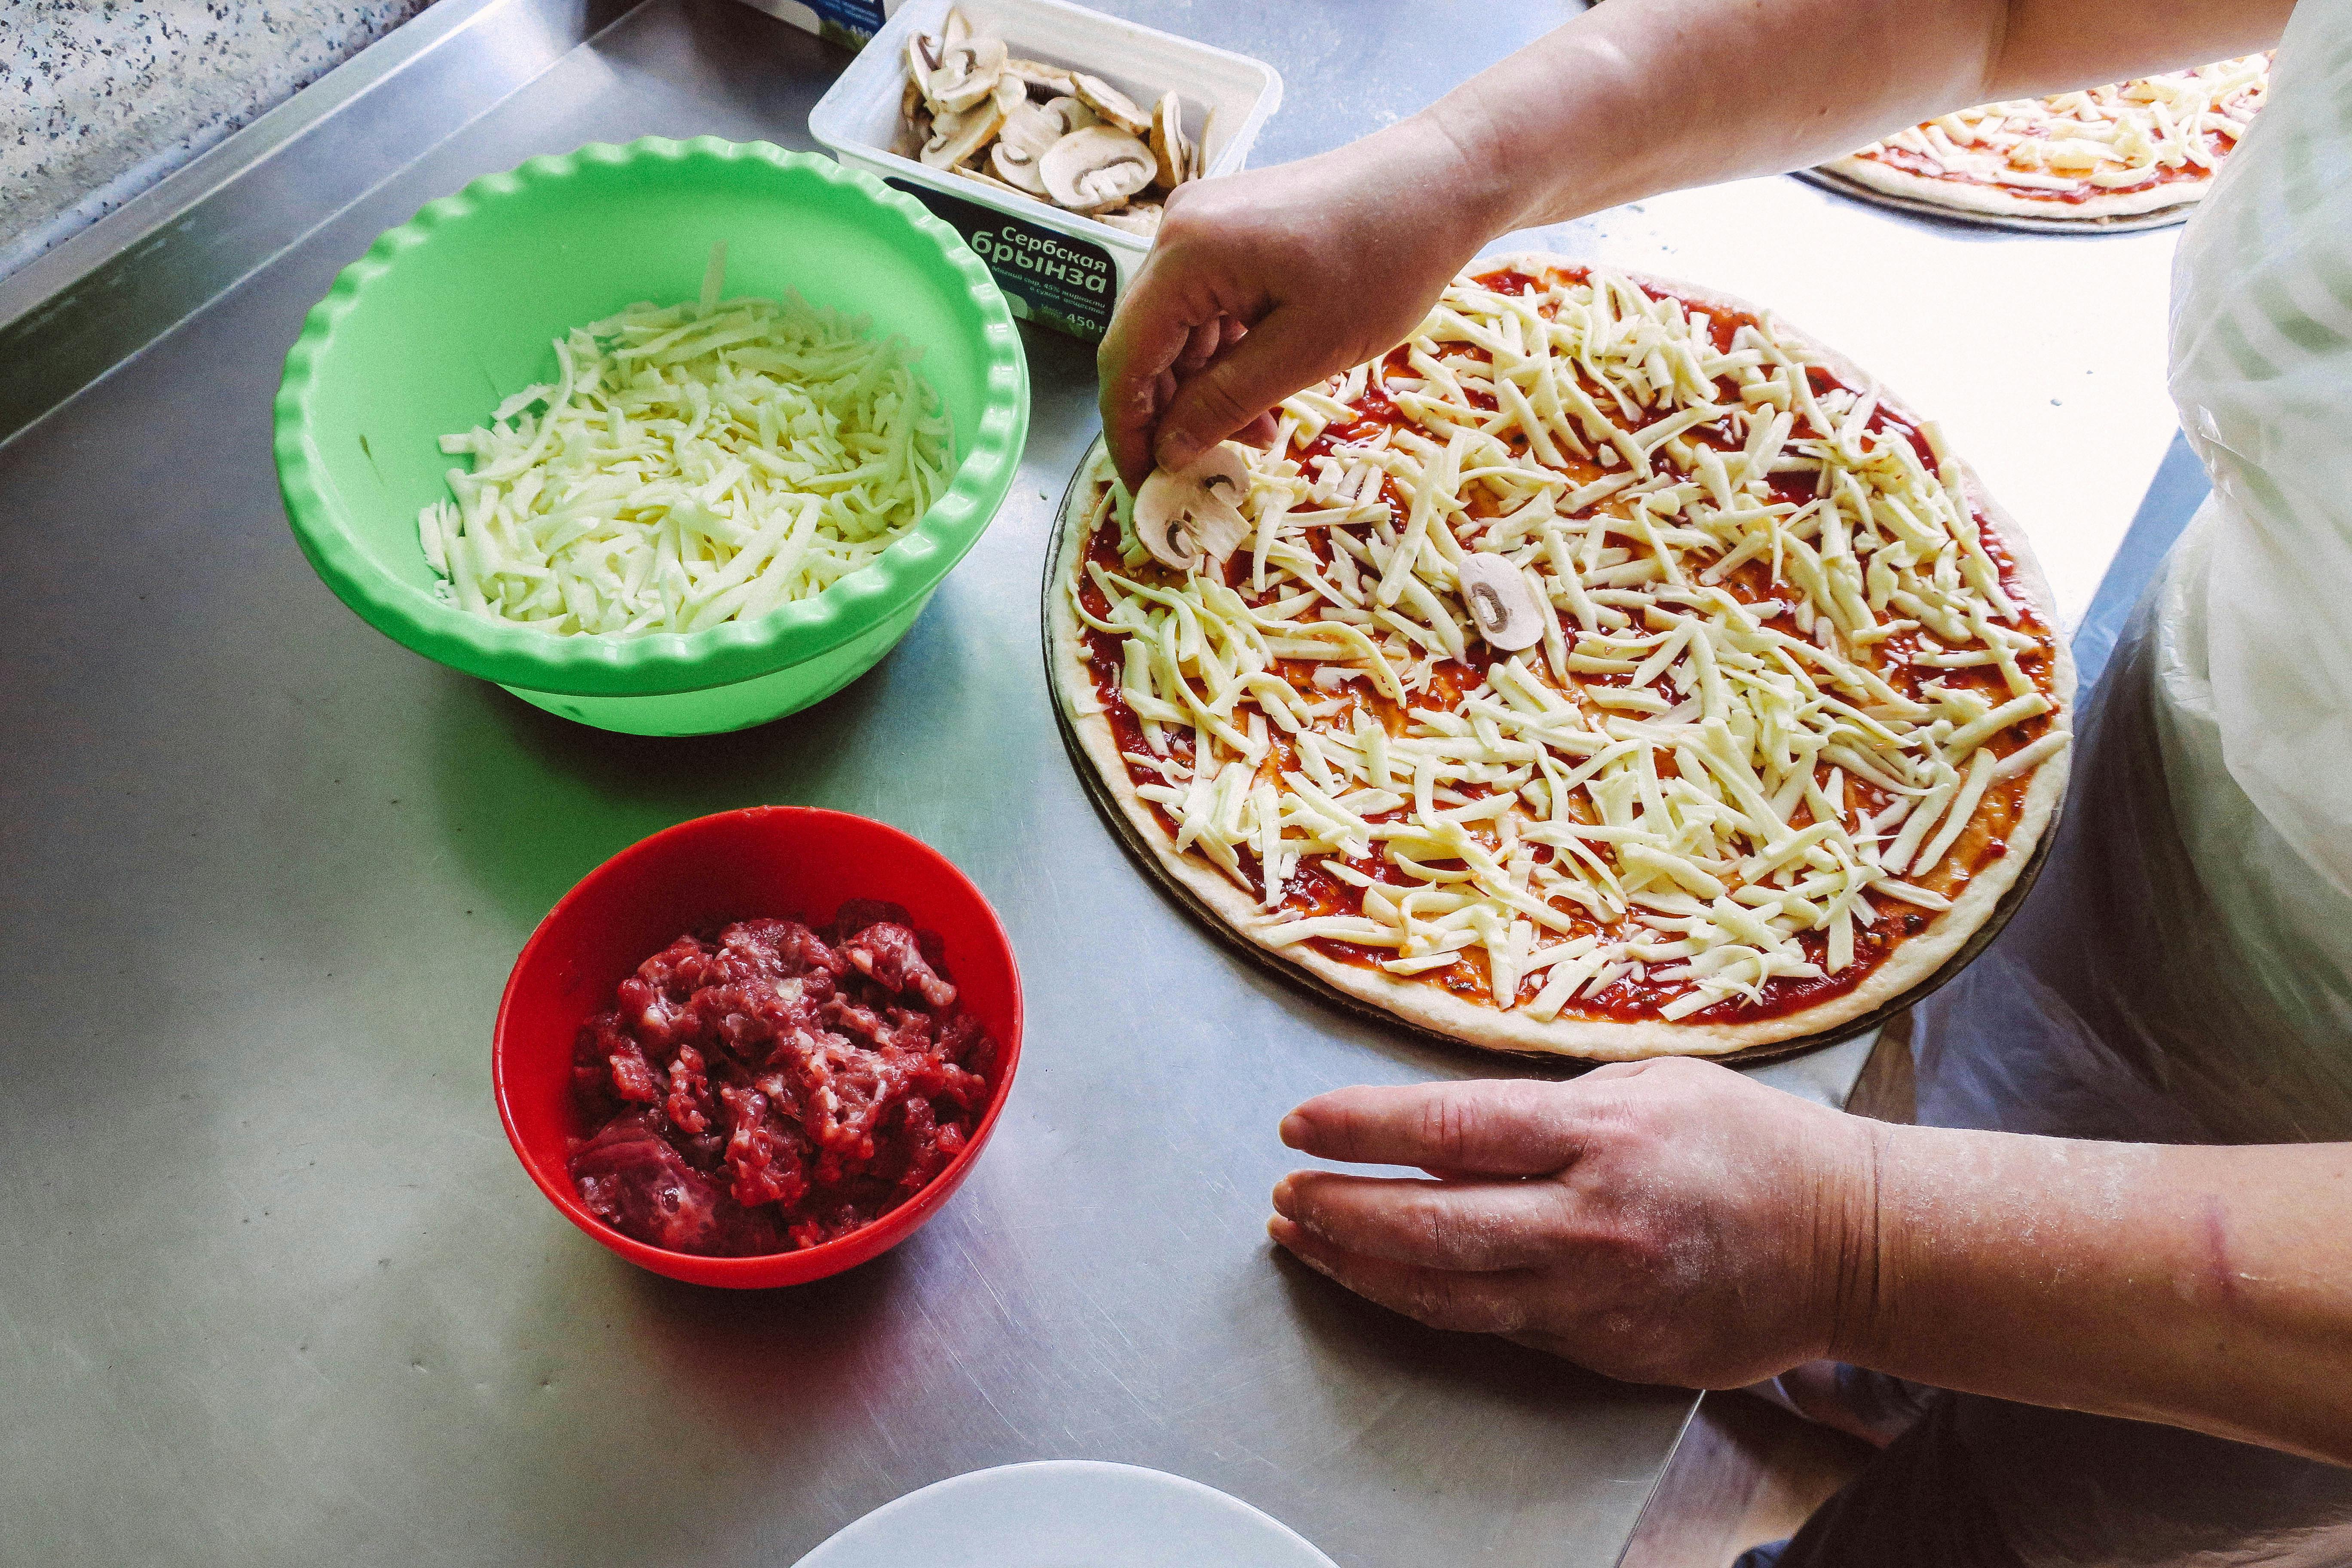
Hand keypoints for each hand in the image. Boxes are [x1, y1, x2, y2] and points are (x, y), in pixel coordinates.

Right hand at [1095, 115, 1501, 490]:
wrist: (1442, 181)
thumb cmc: (1386, 260)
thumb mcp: (1306, 351)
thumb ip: (1226, 403)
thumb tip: (1168, 452)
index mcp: (1186, 255)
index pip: (1125, 358)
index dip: (1126, 430)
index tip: (1145, 485)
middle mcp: (1179, 231)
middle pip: (1147, 343)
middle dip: (1171, 415)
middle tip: (1209, 470)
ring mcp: (1206, 225)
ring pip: (1181, 329)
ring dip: (1206, 391)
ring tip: (1259, 435)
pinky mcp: (1234, 230)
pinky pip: (1210, 305)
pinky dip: (1228, 355)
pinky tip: (1265, 394)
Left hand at [1267, 1058, 1882, 1387]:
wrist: (1848, 1243)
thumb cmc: (1748, 1144)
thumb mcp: (1650, 1082)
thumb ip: (1552, 1104)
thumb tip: (1455, 1120)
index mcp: (1599, 1136)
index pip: (1448, 1131)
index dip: (1360, 1129)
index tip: (1300, 1124)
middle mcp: (1589, 1221)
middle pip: (1429, 1226)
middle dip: (1338, 1211)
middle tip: (1283, 1194)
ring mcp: (1596, 1295)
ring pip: (1445, 1293)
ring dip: (1359, 1267)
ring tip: (1303, 1240)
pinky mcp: (1605, 1347)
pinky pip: (1495, 1326)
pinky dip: (1426, 1303)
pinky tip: (1383, 1282)